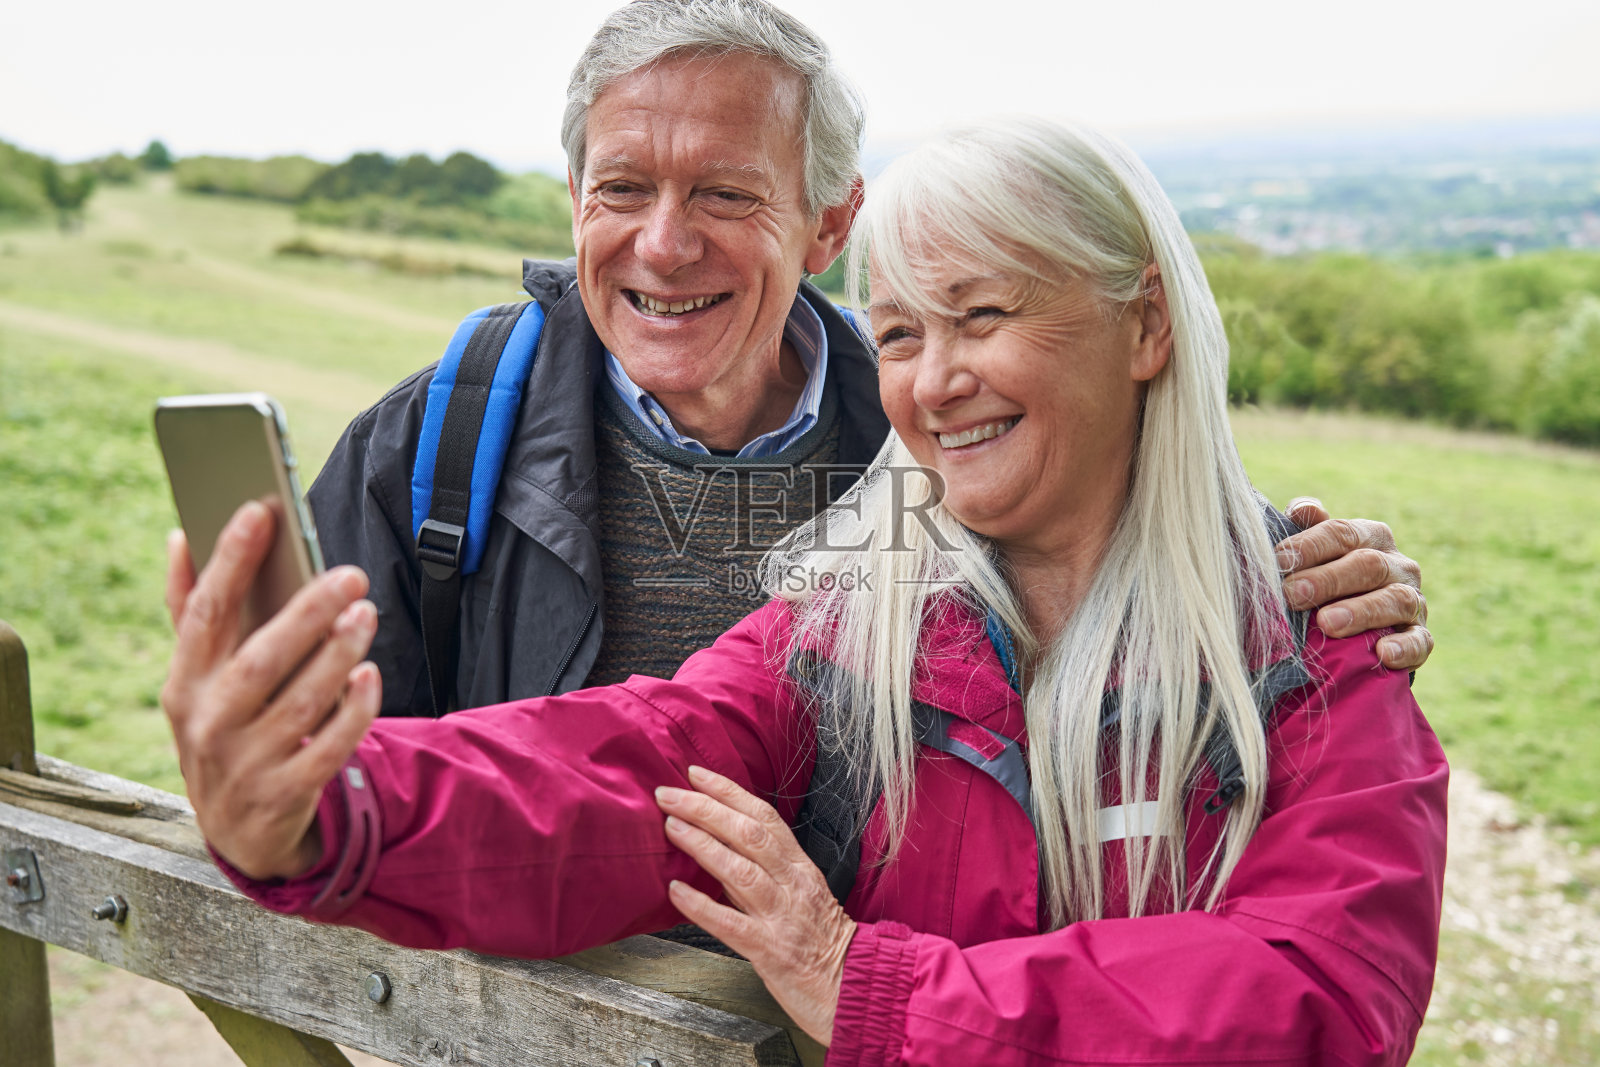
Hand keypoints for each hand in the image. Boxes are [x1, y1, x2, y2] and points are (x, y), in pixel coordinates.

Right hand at [161, 501, 381, 880]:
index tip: (259, 510)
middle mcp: (208, 723)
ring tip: (366, 613)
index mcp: (183, 683)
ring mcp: (245, 763)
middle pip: (259, 660)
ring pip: (299, 703)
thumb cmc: (224, 728)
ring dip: (337, 654)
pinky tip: (369, 674)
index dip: (229, 561)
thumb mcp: (197, 679)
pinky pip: (327, 747)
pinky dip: (352, 710)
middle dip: (307, 613)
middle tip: (351, 575)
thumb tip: (181, 537)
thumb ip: (190, 611)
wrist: (238, 830)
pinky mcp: (285, 794)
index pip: (204, 614)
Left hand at [655, 765, 854, 1046]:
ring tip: (670, 827)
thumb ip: (764, 872)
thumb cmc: (825, 944)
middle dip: (705, 809)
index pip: (764, 816)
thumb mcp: (801, 896)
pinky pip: (731, 924)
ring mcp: (782, 917)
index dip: (729, 792)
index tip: (696, 774)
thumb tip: (719, 846)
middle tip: (668, 794)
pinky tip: (677, 892)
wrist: (857, 987)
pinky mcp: (772, 951)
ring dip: (702, 845)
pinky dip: (702, 906)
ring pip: (741, 871)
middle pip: (749, 834)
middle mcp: (793, 885)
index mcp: (800, 867)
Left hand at [1275, 497, 1432, 671]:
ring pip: (1396, 600)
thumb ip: (1307, 530)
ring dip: (1361, 611)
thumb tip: (1303, 509)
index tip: (1279, 561)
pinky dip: (1404, 647)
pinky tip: (1383, 653)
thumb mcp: (1315, 553)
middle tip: (1293, 594)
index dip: (1310, 545)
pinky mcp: (1420, 636)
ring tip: (1327, 623)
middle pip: (1367, 565)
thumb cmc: (1326, 580)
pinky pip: (1420, 641)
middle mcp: (1397, 565)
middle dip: (1328, 579)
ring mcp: (1414, 601)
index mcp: (1370, 537)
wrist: (1356, 628)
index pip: (1342, 533)